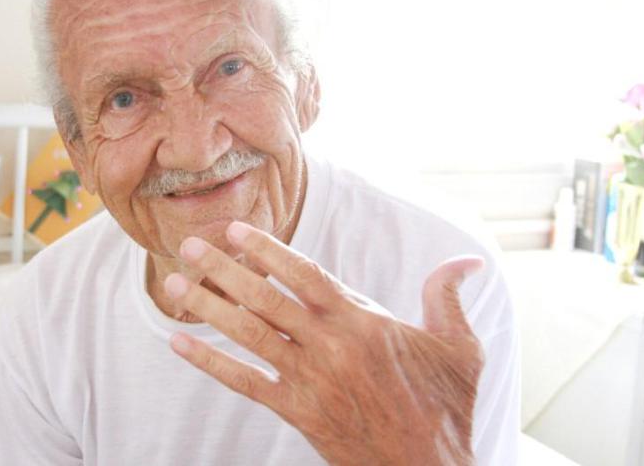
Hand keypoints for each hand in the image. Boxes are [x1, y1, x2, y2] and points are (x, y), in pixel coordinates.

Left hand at [164, 221, 484, 465]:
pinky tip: (179, 344)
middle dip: (224, 269)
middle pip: (266, 297)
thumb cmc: (447, 408)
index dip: (268, 249)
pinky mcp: (298, 412)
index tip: (237, 231)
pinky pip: (246, 382)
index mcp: (364, 321)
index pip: (305, 274)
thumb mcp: (460, 348)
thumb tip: (468, 259)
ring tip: (174, 284)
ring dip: (208, 307)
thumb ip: (449, 298)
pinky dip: (211, 362)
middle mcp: (330, 345)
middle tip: (190, 245)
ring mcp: (310, 379)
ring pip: (249, 334)